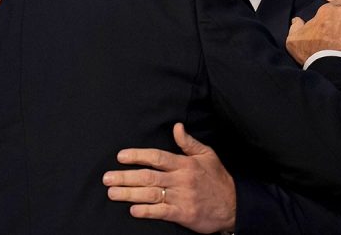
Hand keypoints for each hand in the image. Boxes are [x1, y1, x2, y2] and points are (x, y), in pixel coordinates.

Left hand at [102, 123, 235, 232]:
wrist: (234, 206)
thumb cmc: (218, 179)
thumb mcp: (207, 155)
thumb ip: (188, 142)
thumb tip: (176, 126)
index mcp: (184, 164)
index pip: (157, 157)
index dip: (137, 156)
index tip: (121, 156)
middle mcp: (181, 179)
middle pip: (148, 176)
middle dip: (125, 177)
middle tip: (107, 178)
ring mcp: (182, 197)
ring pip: (151, 194)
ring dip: (130, 194)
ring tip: (112, 193)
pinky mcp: (183, 214)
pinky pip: (162, 212)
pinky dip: (147, 211)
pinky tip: (133, 210)